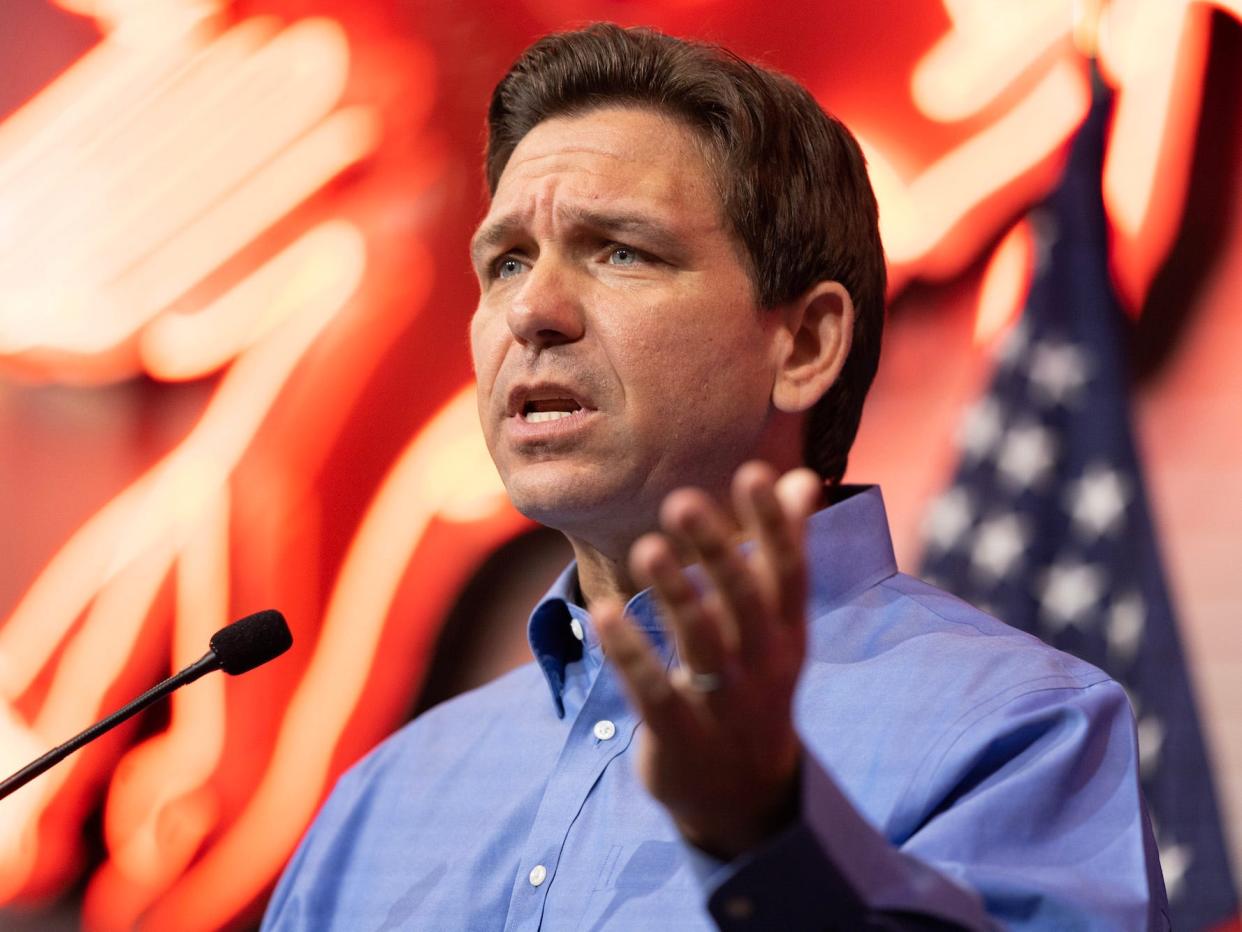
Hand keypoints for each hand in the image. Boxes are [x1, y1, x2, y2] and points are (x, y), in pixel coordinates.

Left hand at [594, 461, 822, 860]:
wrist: (745, 798)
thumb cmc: (756, 682)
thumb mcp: (779, 625)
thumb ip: (785, 549)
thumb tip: (802, 476)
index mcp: (787, 633)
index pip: (789, 572)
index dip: (774, 525)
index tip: (753, 473)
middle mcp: (763, 666)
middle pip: (745, 603)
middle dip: (718, 552)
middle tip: (682, 501)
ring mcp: (724, 705)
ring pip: (703, 645)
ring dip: (676, 596)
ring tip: (648, 548)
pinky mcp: (680, 737)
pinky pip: (655, 693)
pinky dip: (631, 654)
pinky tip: (603, 614)